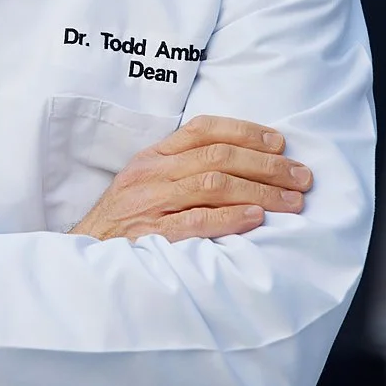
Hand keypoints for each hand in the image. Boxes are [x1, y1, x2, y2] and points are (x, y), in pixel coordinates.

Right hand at [68, 115, 311, 243]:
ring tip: (292, 201)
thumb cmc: (123, 221)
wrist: (84, 255)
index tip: (280, 143)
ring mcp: (150, 203)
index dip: (246, 131)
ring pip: (213, 184)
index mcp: (153, 155)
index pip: (203, 129)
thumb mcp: (145, 182)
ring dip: (260, 190)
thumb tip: (242, 163)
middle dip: (266, 165)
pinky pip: (195, 221)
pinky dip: (228, 218)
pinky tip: (255, 218)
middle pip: (218, 156)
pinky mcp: (150, 235)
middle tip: (301, 177)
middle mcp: (152, 173)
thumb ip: (182, 168)